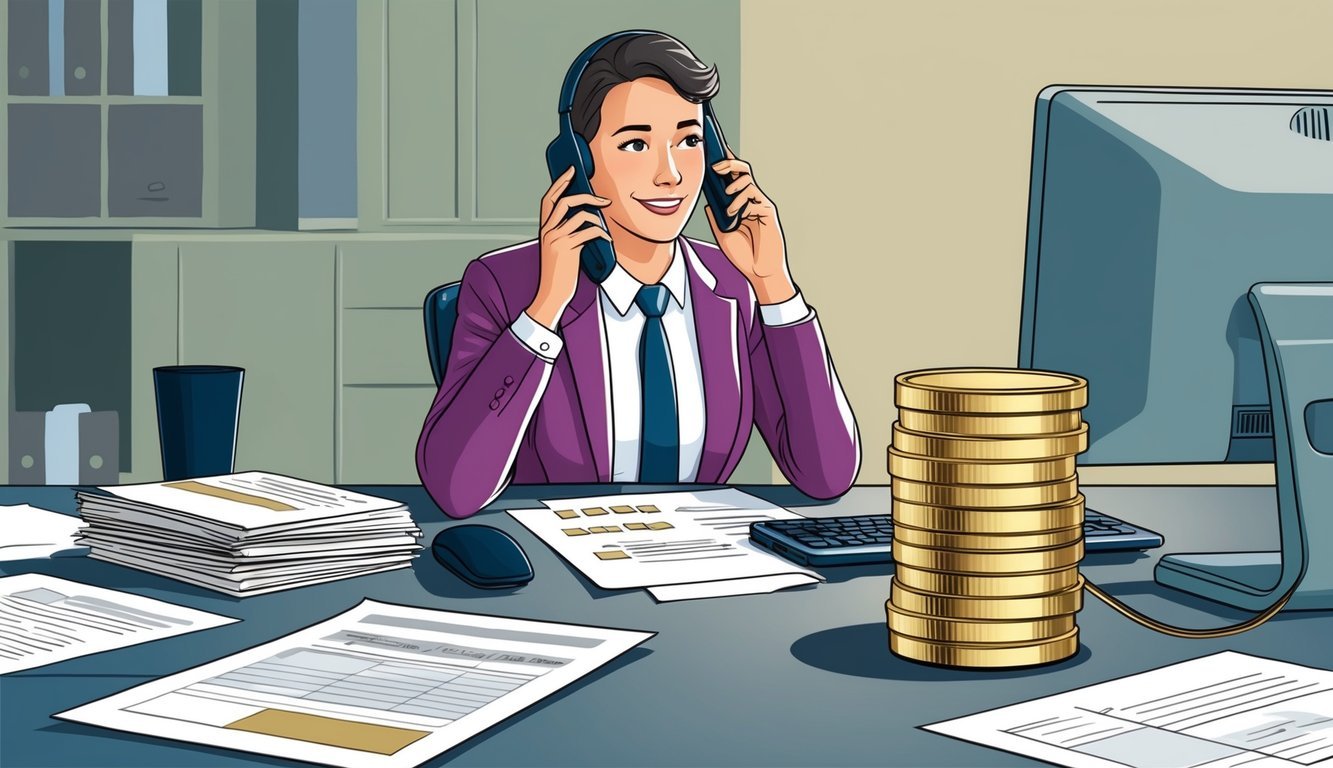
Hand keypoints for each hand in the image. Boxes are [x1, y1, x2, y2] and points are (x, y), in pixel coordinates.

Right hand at [527, 166, 610, 329]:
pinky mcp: (567, 249)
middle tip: (604, 200)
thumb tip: (585, 220)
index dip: (559, 183)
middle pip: (565, 201)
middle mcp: (548, 231)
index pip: (548, 199)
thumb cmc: (558, 274)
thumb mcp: (557, 249)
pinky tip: (607, 241)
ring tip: (606, 227)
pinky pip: (589, 232)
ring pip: (580, 216)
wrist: (551, 295)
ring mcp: (556, 239)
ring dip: (598, 218)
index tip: (571, 170)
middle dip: (586, 196)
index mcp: (544, 229)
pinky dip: (601, 234)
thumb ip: (566, 233)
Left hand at [705, 155, 795, 304]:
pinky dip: (742, 202)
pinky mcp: (768, 211)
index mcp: (738, 202)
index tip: (711, 149)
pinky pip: (754, 196)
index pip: (731, 177)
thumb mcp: (722, 233)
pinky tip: (736, 214)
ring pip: (747, 179)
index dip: (723, 162)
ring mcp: (759, 204)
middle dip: (728, 162)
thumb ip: (715, 215)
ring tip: (727, 201)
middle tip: (715, 167)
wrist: (759, 272)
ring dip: (734, 186)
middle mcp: (749, 199)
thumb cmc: (743, 255)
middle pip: (741, 170)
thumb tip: (707, 199)